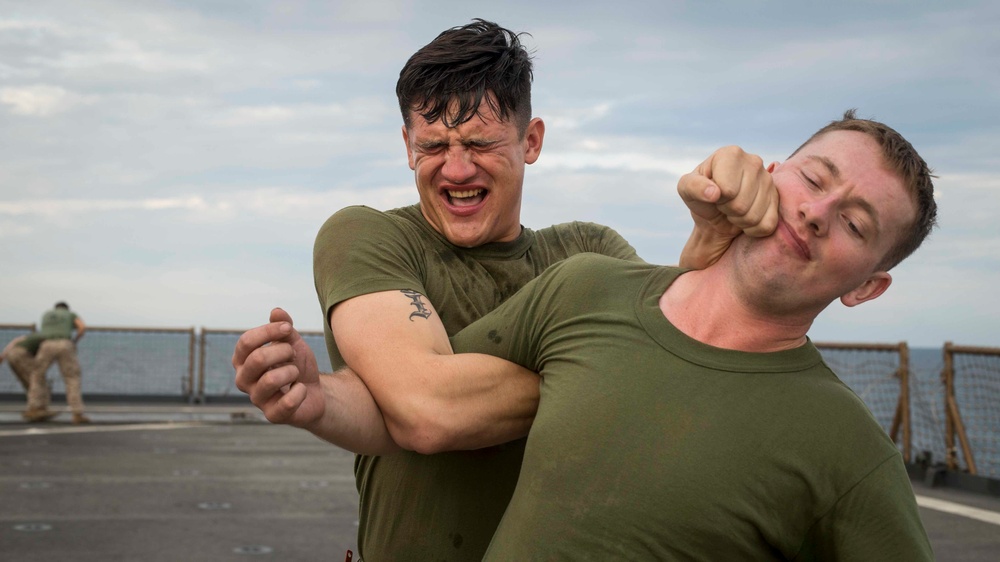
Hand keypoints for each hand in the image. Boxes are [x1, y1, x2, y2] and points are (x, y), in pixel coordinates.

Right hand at [232, 308, 324, 427]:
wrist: (315, 391)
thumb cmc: (296, 364)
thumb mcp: (292, 342)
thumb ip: (283, 327)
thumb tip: (276, 311)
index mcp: (243, 360)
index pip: (246, 342)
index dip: (268, 332)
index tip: (288, 329)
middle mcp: (244, 380)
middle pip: (257, 359)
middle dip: (283, 352)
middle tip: (294, 355)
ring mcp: (257, 399)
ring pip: (271, 380)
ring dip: (292, 371)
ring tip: (296, 373)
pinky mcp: (273, 415)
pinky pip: (287, 401)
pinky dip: (301, 391)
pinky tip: (301, 389)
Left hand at [677, 146, 778, 268]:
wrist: (716, 214)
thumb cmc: (701, 196)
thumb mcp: (686, 189)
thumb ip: (694, 187)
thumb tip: (714, 193)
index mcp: (731, 154)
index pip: (727, 189)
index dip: (716, 198)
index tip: (713, 194)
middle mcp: (754, 162)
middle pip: (741, 204)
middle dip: (727, 211)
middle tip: (723, 205)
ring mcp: (769, 180)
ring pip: (754, 216)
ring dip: (739, 221)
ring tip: (733, 211)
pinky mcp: (777, 199)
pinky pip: (767, 225)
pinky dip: (752, 230)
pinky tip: (745, 219)